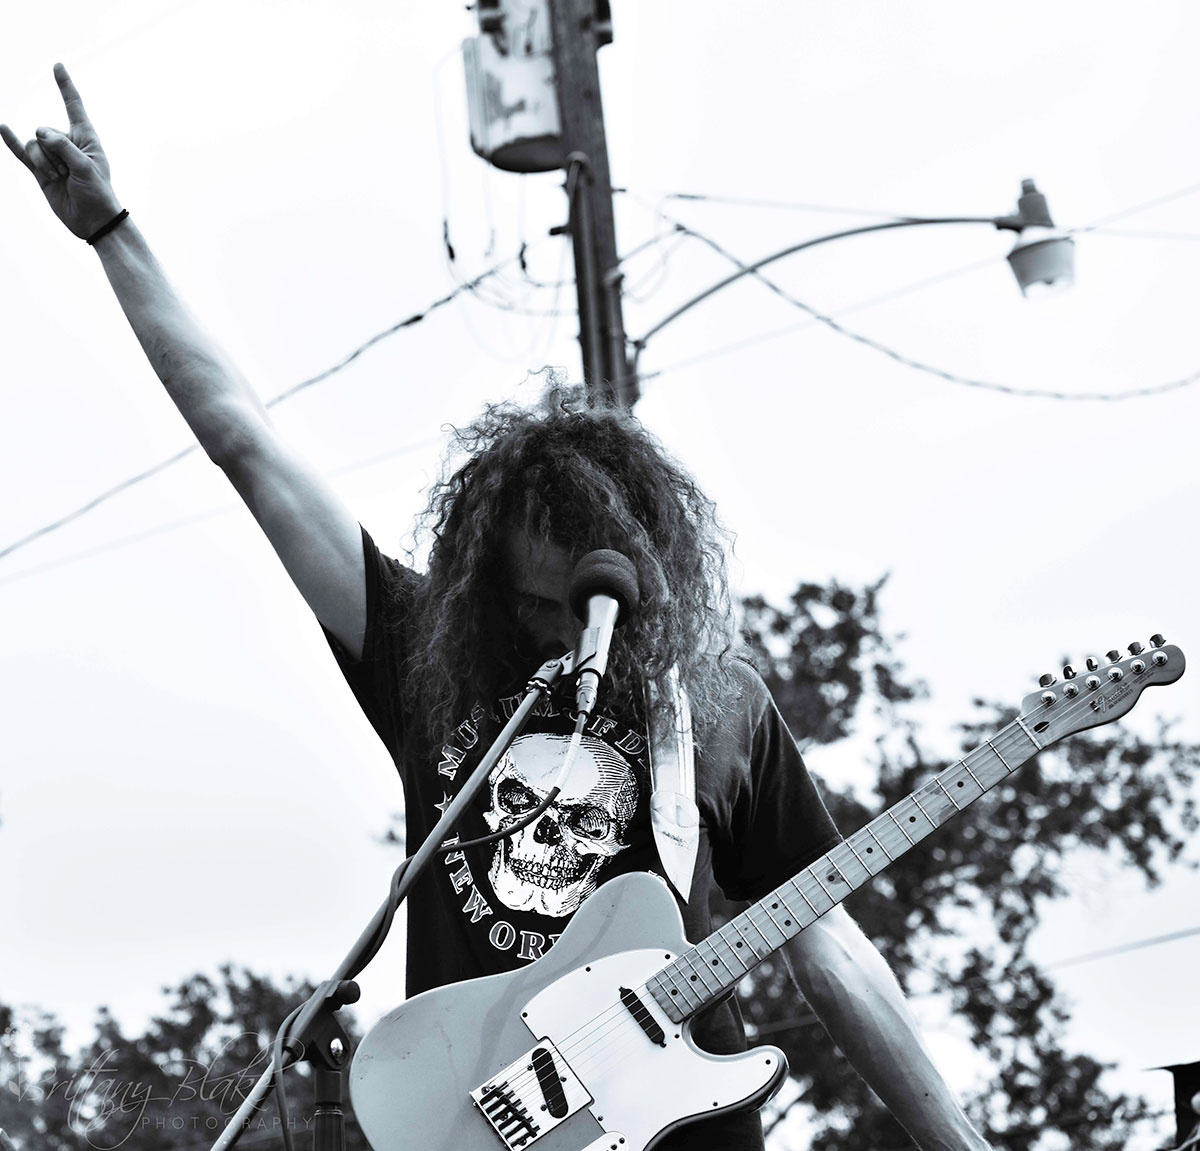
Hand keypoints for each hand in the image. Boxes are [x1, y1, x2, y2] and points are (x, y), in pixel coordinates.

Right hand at [0, 63, 122, 238]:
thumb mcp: (86, 168)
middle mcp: (68, 143)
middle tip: (69, 174)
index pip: (73, 106)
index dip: (65, 86)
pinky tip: (2, 127)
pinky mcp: (41, 170)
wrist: (93, 221)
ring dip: (44, 164)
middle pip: (45, 132)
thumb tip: (38, 133)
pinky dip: (11, 141)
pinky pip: (22, 152)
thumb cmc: (98, 194)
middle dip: (54, 153)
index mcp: (85, 138)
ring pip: (34, 146)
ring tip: (60, 179)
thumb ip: (63, 147)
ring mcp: (52, 156)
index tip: (58, 66)